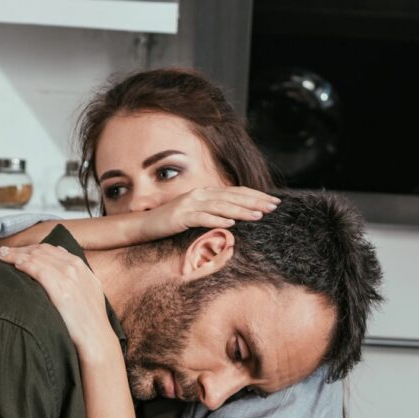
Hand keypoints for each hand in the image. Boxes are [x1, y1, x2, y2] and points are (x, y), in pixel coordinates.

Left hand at [0, 243, 118, 363]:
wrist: (96, 337)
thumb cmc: (90, 317)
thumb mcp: (89, 286)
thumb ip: (76, 271)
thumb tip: (60, 252)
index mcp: (80, 265)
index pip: (50, 249)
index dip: (30, 248)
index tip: (17, 251)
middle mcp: (74, 267)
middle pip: (40, 251)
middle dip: (20, 249)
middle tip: (3, 252)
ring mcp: (68, 278)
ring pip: (36, 258)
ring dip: (16, 255)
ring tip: (2, 257)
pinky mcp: (60, 290)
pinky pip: (38, 271)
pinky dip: (24, 265)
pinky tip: (15, 266)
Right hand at [138, 186, 277, 238]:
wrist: (144, 225)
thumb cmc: (172, 223)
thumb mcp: (196, 215)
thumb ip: (213, 212)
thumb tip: (235, 217)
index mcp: (205, 193)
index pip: (236, 192)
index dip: (256, 196)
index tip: (274, 201)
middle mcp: (199, 195)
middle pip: (232, 197)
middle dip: (255, 201)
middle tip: (274, 206)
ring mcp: (190, 204)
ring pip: (221, 206)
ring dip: (241, 211)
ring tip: (258, 215)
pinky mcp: (181, 216)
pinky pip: (202, 218)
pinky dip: (217, 220)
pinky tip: (230, 224)